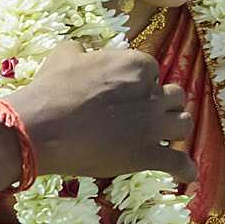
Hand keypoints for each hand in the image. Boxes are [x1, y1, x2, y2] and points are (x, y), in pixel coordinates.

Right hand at [9, 42, 196, 183]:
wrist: (39, 128)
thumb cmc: (51, 90)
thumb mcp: (65, 55)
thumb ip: (83, 49)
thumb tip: (85, 50)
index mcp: (136, 65)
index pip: (152, 71)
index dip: (140, 83)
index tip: (127, 94)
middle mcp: (151, 93)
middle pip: (174, 96)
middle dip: (162, 104)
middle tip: (144, 114)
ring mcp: (152, 126)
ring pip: (184, 124)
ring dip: (175, 130)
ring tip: (163, 137)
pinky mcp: (147, 155)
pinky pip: (179, 162)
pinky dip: (184, 169)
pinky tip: (185, 173)